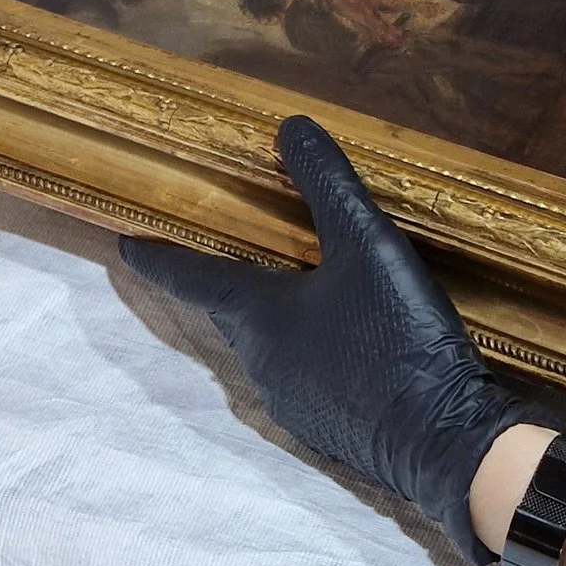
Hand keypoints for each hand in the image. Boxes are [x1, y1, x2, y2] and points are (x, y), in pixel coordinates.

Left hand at [119, 114, 545, 565]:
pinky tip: (351, 341)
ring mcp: (292, 404)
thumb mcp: (368, 244)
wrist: (442, 437)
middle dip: (233, 281)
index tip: (124, 243)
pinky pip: (305, 377)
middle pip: (235, 312)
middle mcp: (261, 364)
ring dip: (281, 318)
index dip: (159, 257)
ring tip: (310, 289)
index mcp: (260, 317)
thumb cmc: (396, 333)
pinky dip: (314, 351)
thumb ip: (328, 184)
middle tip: (240, 249)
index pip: (194, 277)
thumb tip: (290, 127)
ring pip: (272, 347)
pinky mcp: (325, 429)